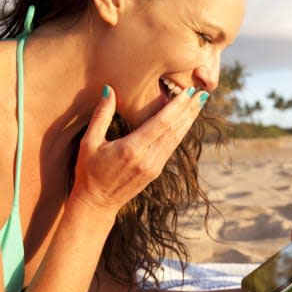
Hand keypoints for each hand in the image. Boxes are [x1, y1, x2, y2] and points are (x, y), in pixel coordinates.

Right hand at [70, 85, 204, 212]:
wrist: (96, 203)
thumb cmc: (88, 171)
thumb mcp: (89, 142)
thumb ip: (101, 115)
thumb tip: (109, 88)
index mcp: (132, 149)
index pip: (161, 123)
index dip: (177, 107)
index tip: (188, 92)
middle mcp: (148, 159)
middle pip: (175, 130)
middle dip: (190, 110)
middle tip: (203, 93)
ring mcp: (155, 167)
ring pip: (177, 139)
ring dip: (189, 120)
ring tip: (200, 103)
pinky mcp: (157, 171)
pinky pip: (172, 148)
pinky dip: (181, 132)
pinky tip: (187, 121)